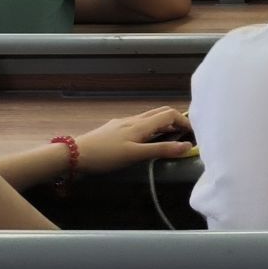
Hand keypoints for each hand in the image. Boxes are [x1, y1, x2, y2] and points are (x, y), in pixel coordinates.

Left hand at [72, 106, 195, 172]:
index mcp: (141, 124)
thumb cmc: (106, 155)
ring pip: (148, 118)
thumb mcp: (135, 155)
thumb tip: (187, 146)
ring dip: (162, 124)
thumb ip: (161, 150)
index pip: (169, 114)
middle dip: (175, 119)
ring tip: (168, 137)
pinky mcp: (114, 128)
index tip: (193, 133)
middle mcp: (134, 120)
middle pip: (160, 112)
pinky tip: (144, 140)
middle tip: (183, 133)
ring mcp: (123, 123)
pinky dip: (150, 128)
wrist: (75, 154)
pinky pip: (138, 123)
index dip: (184, 120)